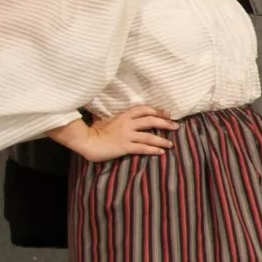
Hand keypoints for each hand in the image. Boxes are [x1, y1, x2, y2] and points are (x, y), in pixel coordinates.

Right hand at [52, 106, 178, 161]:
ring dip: (162, 139)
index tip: (167, 113)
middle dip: (165, 123)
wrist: (85, 141)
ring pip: (150, 136)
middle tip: (176, 126)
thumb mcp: (103, 119)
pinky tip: (161, 152)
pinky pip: (142, 148)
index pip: (144, 109)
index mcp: (123, 115)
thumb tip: (110, 112)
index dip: (157, 110)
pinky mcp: (125, 147)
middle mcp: (127, 124)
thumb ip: (113, 116)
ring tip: (171, 144)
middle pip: (151, 120)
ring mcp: (127, 135)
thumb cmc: (93, 130)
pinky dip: (153, 150)